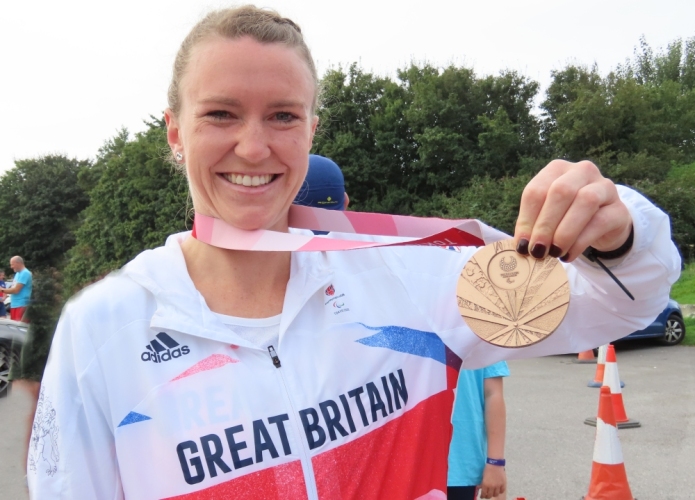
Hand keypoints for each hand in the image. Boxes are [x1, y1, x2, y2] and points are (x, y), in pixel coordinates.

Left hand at [480, 463, 505, 498]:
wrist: (495, 464)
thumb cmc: (487, 469)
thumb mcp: (483, 476)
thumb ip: (482, 483)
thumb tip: (480, 488)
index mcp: (485, 484)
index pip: (483, 494)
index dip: (482, 496)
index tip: (482, 496)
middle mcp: (492, 486)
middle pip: (489, 496)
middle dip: (487, 496)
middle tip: (487, 495)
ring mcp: (498, 486)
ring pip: (496, 494)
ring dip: (493, 494)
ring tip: (492, 492)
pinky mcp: (503, 484)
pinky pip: (502, 491)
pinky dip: (500, 491)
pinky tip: (498, 490)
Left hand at [514, 160, 631, 261]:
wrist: (603, 224)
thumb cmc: (567, 218)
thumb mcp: (547, 217)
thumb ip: (534, 226)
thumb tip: (522, 247)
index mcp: (557, 169)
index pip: (536, 191)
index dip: (527, 219)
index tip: (521, 245)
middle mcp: (582, 171)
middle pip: (560, 191)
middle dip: (545, 225)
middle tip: (537, 251)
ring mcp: (604, 186)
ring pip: (585, 201)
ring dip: (565, 232)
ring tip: (554, 253)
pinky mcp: (619, 208)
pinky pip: (600, 221)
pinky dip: (580, 241)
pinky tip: (569, 255)